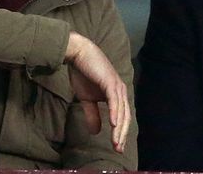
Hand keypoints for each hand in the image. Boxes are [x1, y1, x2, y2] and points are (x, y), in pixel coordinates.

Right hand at [65, 32, 129, 152]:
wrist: (77, 54)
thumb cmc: (82, 74)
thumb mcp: (86, 99)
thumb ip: (92, 114)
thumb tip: (96, 132)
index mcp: (116, 94)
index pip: (122, 116)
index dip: (120, 132)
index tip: (117, 147)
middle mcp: (120, 90)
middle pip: (125, 116)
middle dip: (122, 134)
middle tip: (118, 149)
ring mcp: (117, 85)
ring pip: (121, 111)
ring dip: (119, 128)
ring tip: (116, 142)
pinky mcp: (110, 81)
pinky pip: (114, 100)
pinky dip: (115, 112)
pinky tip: (113, 124)